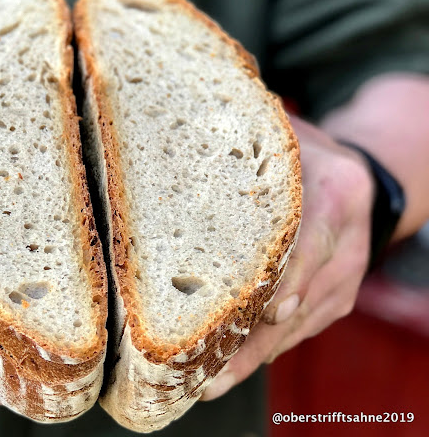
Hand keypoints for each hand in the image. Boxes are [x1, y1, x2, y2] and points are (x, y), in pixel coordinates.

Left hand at [201, 116, 373, 399]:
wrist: (355, 177)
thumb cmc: (302, 154)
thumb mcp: (280, 140)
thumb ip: (242, 154)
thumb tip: (168, 156)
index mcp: (335, 195)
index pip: (306, 245)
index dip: (277, 283)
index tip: (247, 317)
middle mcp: (347, 243)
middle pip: (299, 302)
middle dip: (252, 344)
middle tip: (207, 375)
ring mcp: (346, 277)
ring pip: (297, 327)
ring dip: (253, 357)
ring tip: (209, 382)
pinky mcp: (339, 299)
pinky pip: (301, 331)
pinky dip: (265, 350)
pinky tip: (231, 365)